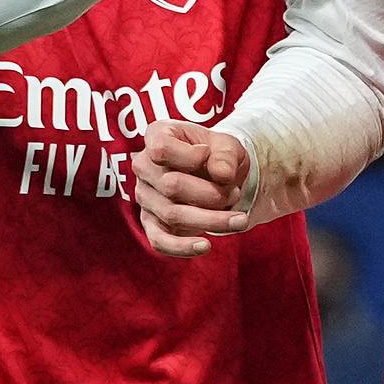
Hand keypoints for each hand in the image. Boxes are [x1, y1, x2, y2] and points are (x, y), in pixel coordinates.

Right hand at [132, 120, 253, 255]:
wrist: (218, 173)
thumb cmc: (218, 155)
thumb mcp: (228, 146)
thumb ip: (225, 156)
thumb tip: (222, 176)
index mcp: (157, 136)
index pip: (162, 149)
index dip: (190, 157)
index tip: (208, 155)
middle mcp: (143, 166)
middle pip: (171, 186)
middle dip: (211, 194)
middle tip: (236, 193)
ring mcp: (145, 196)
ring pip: (172, 215)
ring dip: (211, 219)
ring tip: (240, 220)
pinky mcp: (151, 222)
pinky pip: (159, 241)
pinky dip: (182, 247)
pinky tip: (206, 246)